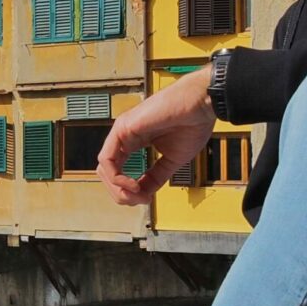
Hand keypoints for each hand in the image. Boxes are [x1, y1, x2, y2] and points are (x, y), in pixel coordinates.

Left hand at [95, 68, 216, 205]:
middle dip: (121, 194)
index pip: (120, 172)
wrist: (202, 105)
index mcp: (135, 142)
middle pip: (109, 173)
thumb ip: (156, 177)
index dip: (130, 192)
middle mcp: (124, 137)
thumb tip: (143, 195)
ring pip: (104, 169)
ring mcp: (121, 132)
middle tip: (140, 200)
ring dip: (118, 189)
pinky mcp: (122, 128)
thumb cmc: (192, 124)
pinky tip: (132, 184)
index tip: (146, 199)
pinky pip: (107, 159)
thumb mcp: (172, 160)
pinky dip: (117, 178)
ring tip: (136, 194)